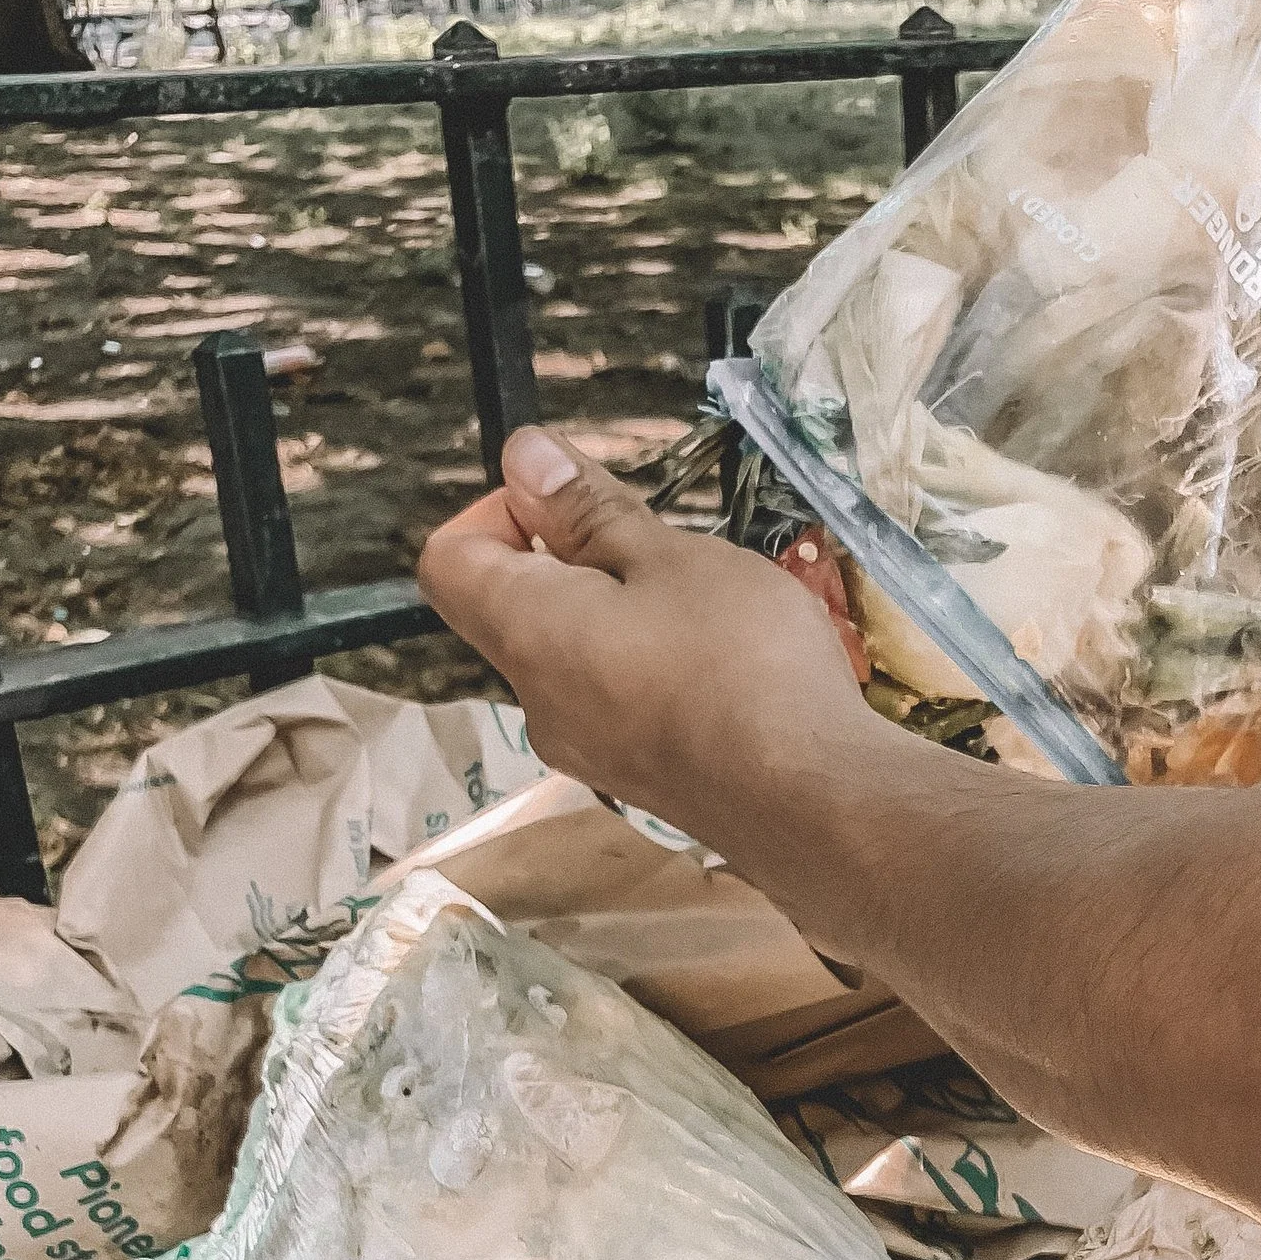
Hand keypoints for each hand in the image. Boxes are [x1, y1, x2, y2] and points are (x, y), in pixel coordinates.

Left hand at [416, 428, 867, 832]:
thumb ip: (589, 510)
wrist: (813, 802)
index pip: (447, 561)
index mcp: (527, 632)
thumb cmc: (742, 663)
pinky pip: (617, 705)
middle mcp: (536, 702)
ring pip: (572, 659)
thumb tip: (521, 457)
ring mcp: (586, 752)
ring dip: (620, 617)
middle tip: (658, 552)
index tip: (574, 506)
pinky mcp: (637, 781)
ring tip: (704, 611)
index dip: (497, 513)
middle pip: (512, 611)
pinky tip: (722, 669)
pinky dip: (650, 671)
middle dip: (571, 562)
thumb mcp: (671, 557)